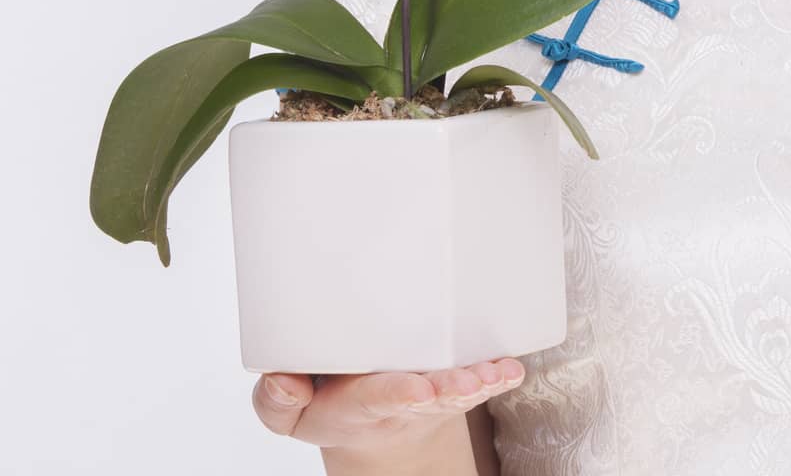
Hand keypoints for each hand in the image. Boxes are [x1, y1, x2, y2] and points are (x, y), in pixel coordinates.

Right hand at [252, 357, 524, 451]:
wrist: (371, 423)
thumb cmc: (332, 402)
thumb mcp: (292, 412)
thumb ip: (278, 400)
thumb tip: (283, 379)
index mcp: (360, 403)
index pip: (376, 398)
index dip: (397, 393)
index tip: (418, 390)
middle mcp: (402, 399)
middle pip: (427, 395)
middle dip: (445, 390)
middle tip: (464, 386)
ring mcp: (431, 391)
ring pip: (455, 388)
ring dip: (475, 383)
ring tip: (492, 376)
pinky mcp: (452, 382)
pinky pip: (478, 380)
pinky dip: (496, 375)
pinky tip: (512, 367)